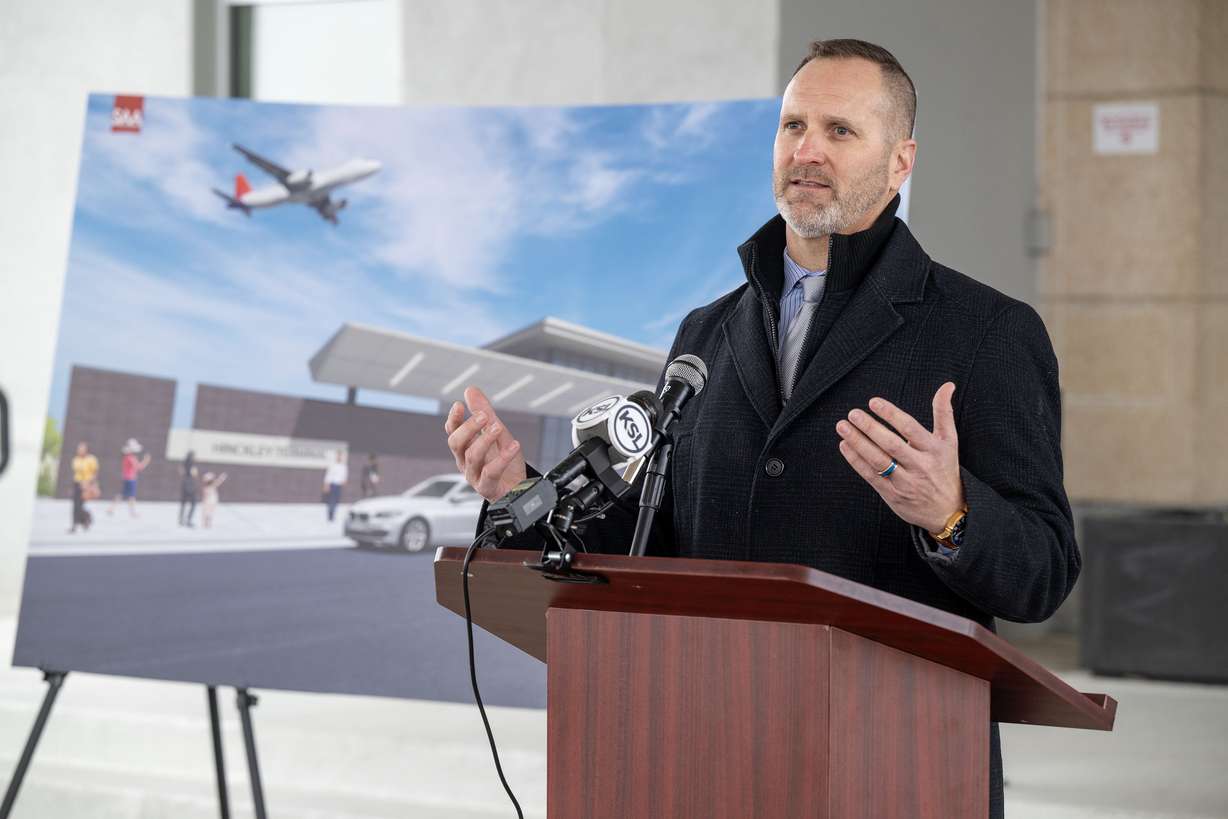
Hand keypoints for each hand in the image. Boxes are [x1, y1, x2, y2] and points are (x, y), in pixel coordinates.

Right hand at [444, 386, 525, 500]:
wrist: (520, 489)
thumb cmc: (505, 462)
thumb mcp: (497, 432)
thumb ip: (484, 412)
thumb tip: (470, 390)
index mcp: (465, 448)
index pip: (452, 432)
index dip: (453, 419)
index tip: (459, 406)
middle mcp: (465, 462)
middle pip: (456, 444)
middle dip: (468, 428)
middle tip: (484, 416)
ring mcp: (475, 476)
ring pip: (472, 457)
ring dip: (485, 440)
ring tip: (498, 427)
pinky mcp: (488, 488)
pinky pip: (491, 473)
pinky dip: (502, 458)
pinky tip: (514, 446)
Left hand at [836, 382, 964, 533]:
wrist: (947, 511)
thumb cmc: (945, 470)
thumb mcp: (950, 442)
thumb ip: (944, 413)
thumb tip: (947, 385)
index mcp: (934, 449)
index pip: (910, 428)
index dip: (891, 414)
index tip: (873, 402)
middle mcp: (920, 465)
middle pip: (892, 444)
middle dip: (870, 428)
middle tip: (853, 414)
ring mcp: (905, 481)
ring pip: (879, 460)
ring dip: (858, 442)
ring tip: (843, 427)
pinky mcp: (892, 494)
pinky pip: (871, 476)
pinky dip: (856, 461)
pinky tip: (845, 446)